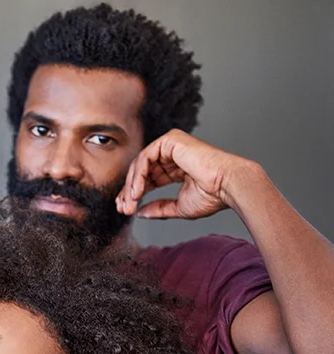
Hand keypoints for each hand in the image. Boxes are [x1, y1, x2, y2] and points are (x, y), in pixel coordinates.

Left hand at [117, 129, 264, 218]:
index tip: (126, 209)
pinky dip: (139, 175)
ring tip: (130, 202)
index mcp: (176, 168)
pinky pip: (146, 157)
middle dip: (129, 191)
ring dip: (132, 185)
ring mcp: (172, 145)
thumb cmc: (213, 196)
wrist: (229, 186)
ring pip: (141, 164)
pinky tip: (137, 191)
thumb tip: (140, 213)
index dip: (135, 193)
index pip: (149, 178)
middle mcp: (173, 154)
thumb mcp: (179, 206)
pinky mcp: (171, 140)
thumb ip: (159, 208)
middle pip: (142, 171)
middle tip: (124, 208)